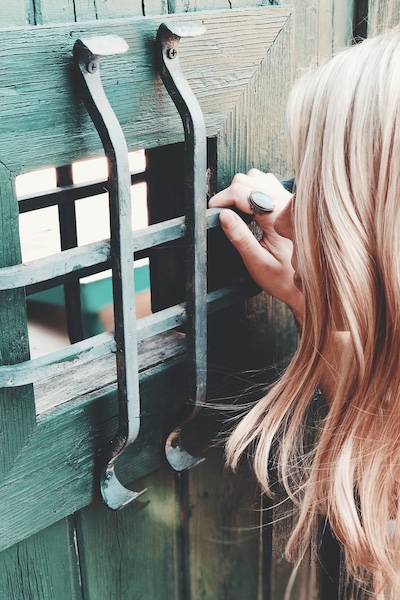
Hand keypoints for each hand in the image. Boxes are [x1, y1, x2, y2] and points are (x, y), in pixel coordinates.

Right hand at [209, 169, 303, 321]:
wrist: (305, 286)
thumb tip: (223, 215)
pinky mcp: (288, 201)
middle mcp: (285, 203)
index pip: (242, 193)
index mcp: (277, 217)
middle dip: (229, 194)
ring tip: (236, 211)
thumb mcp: (257, 262)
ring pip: (256, 177)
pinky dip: (253, 190)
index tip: (211, 210)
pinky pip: (266, 183)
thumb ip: (240, 237)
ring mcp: (288, 200)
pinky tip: (250, 208)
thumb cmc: (282, 278)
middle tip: (222, 214)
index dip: (222, 199)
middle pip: (247, 180)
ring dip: (241, 190)